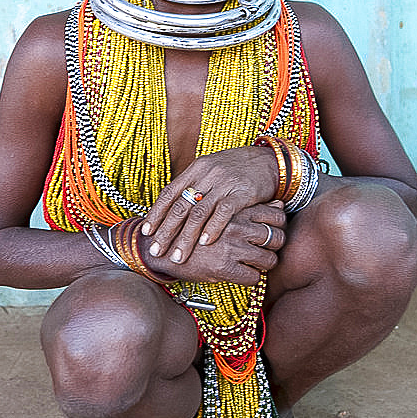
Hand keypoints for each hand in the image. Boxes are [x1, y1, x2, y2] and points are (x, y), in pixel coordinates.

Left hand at [141, 146, 279, 263]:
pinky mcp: (242, 192)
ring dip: (186, 237)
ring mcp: (224, 183)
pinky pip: (223, 212)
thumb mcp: (212, 171)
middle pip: (180, 206)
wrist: (270, 161)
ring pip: (198, 213)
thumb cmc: (238, 170)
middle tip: (157, 251)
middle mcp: (206, 174)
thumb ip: (195, 186)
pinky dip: (212, 228)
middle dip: (166, 231)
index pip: (169, 193)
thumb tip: (174, 208)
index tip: (146, 232)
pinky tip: (204, 243)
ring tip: (178, 256)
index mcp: (196, 169)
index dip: (156, 214)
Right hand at [141, 202, 286, 286]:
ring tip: (254, 264)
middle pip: (277, 237)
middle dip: (275, 247)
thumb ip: (249, 206)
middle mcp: (236, 226)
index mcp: (235, 209)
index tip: (271, 232)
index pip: (277, 215)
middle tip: (265, 250)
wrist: (161, 246)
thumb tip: (279, 203)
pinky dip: (252, 279)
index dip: (279, 226)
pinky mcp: (224, 268)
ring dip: (264, 264)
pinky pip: (254, 278)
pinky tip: (242, 274)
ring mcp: (231, 247)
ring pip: (269, 260)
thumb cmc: (193, 227)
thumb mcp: (220, 209)